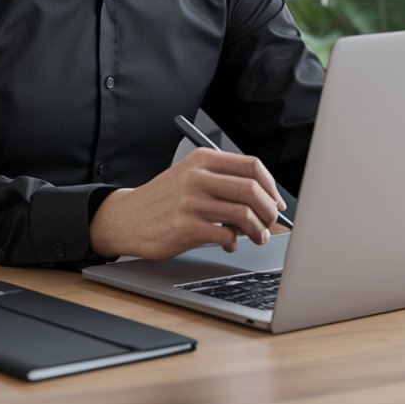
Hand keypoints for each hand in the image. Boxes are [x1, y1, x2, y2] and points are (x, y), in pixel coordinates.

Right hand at [89, 147, 286, 260]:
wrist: (127, 218)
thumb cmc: (166, 200)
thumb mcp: (191, 177)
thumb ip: (223, 182)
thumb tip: (265, 200)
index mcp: (202, 159)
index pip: (252, 166)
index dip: (271, 186)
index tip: (277, 202)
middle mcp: (197, 176)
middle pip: (251, 189)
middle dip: (269, 210)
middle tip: (270, 223)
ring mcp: (190, 201)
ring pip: (243, 214)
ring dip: (257, 230)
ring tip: (256, 237)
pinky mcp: (185, 226)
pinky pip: (226, 236)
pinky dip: (234, 243)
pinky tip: (228, 244)